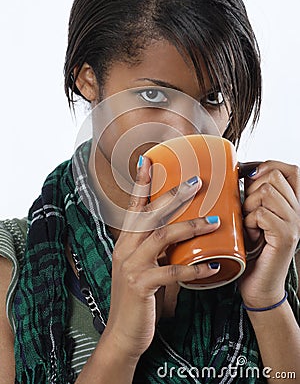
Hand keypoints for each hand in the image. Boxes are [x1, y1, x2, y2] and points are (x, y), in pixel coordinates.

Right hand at [102, 156, 219, 360]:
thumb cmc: (138, 298)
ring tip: (215, 222)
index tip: (149, 160)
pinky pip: (172, 271)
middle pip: (150, 214)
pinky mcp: (141, 285)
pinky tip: (213, 266)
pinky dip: (195, 267)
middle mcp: (125, 249)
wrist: (123, 334)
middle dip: (173, 195)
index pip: (134, 207)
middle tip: (196, 182)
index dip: (141, 183)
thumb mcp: (144, 267)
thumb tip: (182, 232)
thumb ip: (156, 249)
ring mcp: (131, 266)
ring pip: (161, 236)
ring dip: (190, 227)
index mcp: (125, 242)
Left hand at [239, 160, 299, 306]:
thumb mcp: (253, 215)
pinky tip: (250, 236)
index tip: (248, 176)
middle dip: (252, 189)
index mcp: (292, 204)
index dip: (268, 166)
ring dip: (249, 206)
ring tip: (249, 224)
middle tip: (247, 210)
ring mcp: (294, 223)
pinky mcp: (285, 236)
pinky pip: (261, 213)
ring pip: (266, 192)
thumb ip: (254, 194)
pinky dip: (249, 222)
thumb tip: (241, 170)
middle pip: (274, 176)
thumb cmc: (251, 250)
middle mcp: (298, 211)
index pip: (290, 169)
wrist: (258, 286)